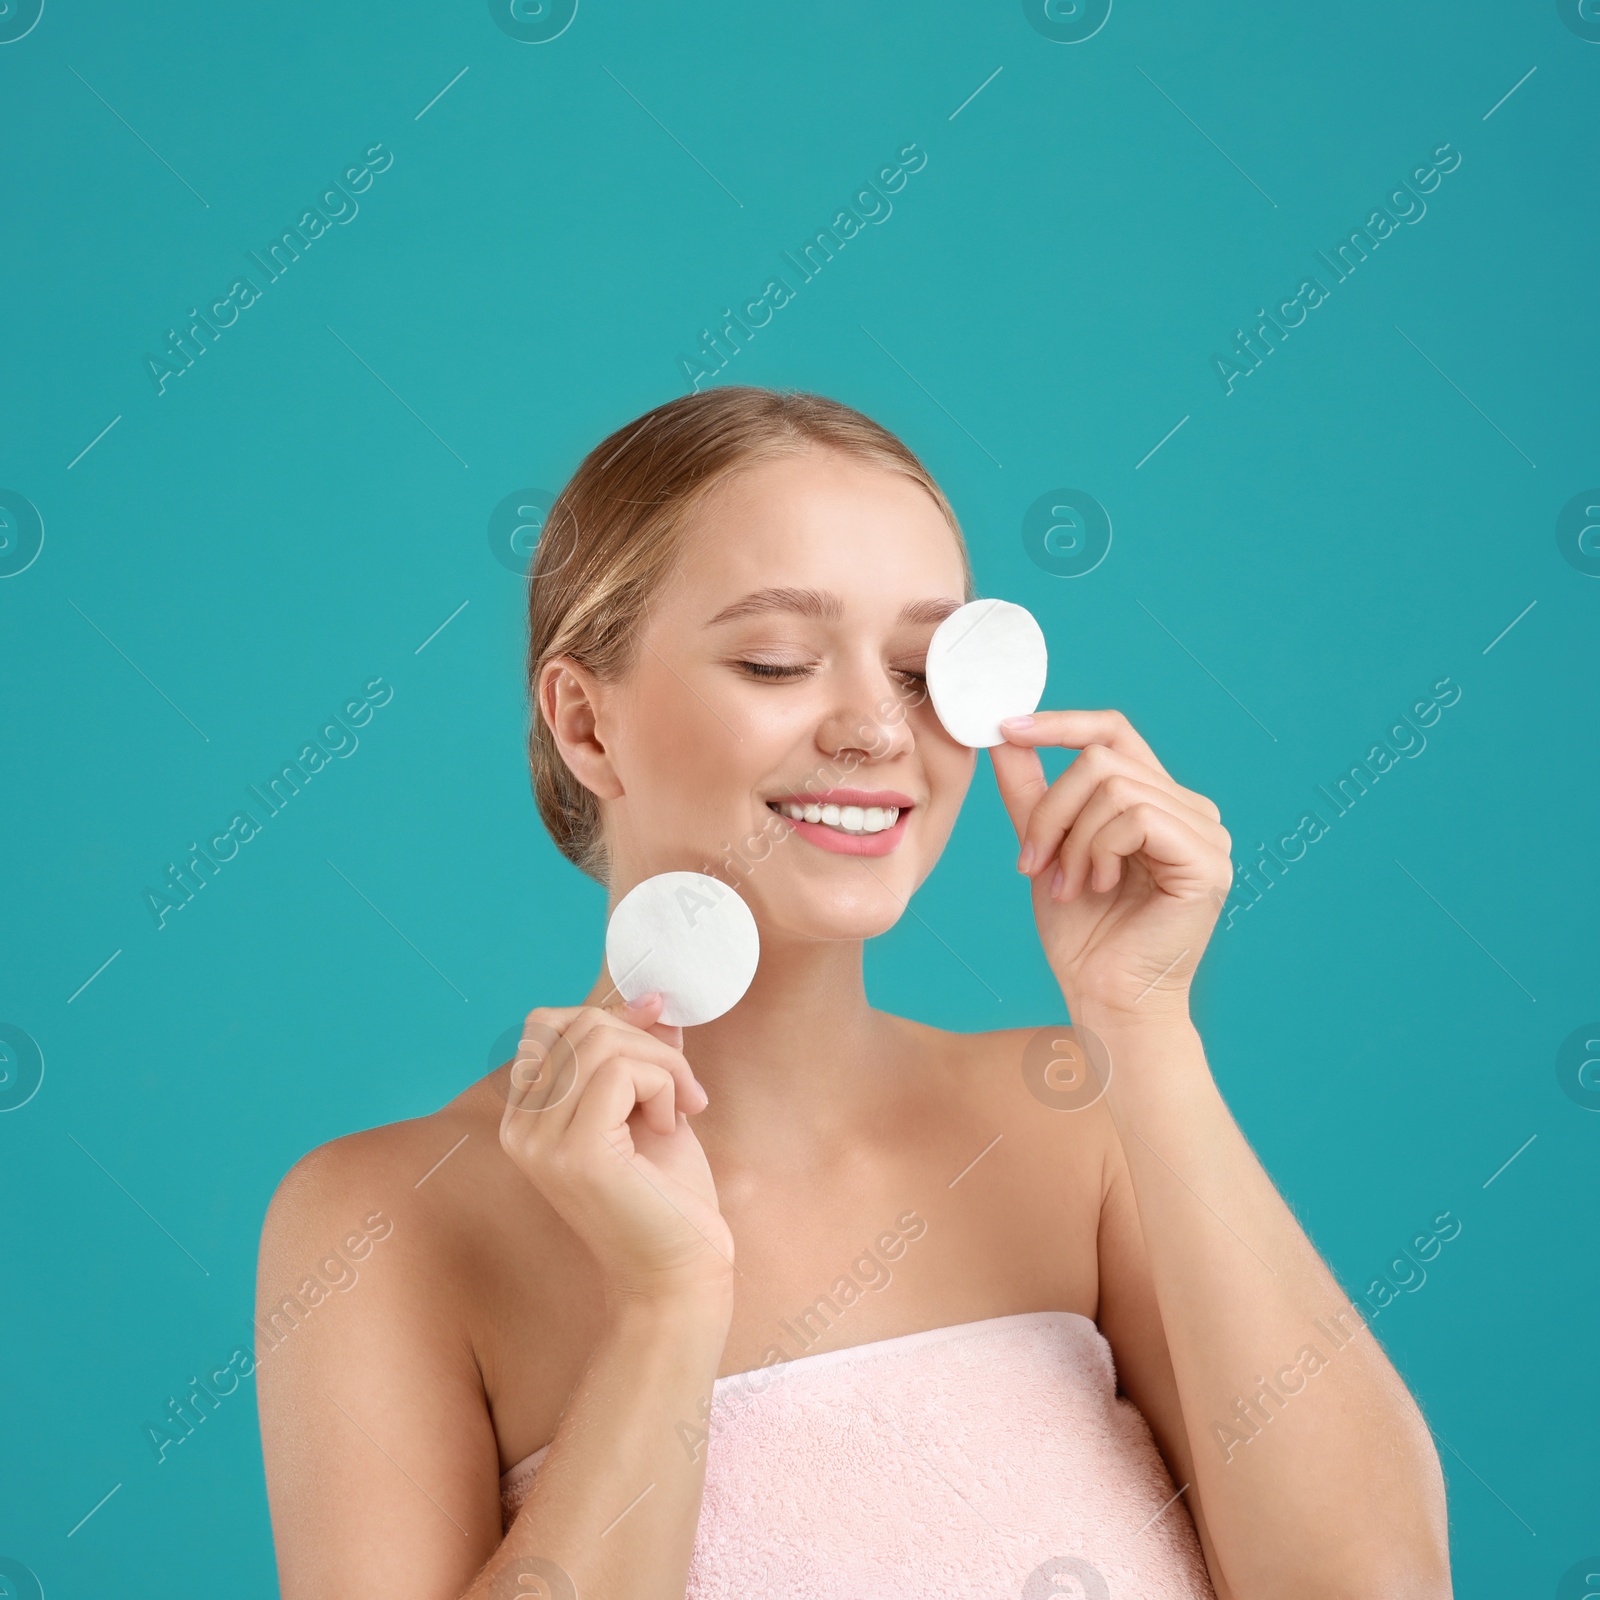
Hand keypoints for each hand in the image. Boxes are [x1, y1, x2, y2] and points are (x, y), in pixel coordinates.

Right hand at [498, 995, 734, 1305]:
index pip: (548, 1023)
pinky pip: (621, 1073)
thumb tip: (652, 997)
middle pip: (577, 1024)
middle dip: (645, 1041)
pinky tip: (673, 1126)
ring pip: (602, 1042)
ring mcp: (542, 1143)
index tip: (660, 1039)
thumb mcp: (649, 1104)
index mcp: (525, 1116)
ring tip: (682, 1108)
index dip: (611, 1017)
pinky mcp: (577, 1154)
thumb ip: (640, 1052)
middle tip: (684, 1090)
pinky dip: (664, 1085)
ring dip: (662, 1064)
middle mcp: (521, 1128)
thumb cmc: (666, 1194)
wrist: (680, 1270)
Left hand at [990, 711, 1232, 1021]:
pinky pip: (1137, 817)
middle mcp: (1190, 809)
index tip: (1004, 728)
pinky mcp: (1207, 859)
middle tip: (1032, 863)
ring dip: (1072, 839)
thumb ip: (1031, 793)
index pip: (1113, 733)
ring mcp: (1206, 832)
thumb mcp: (1046, 849)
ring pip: (1114, 787)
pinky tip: (1098, 887)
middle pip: (1102, 759)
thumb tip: (1003, 735)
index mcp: (1158, 801)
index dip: (1060, 723)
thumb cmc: (1083, 935)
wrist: (1106, 1000)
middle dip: (1051, 810)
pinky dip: (1099, 850)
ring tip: (1068, 886)